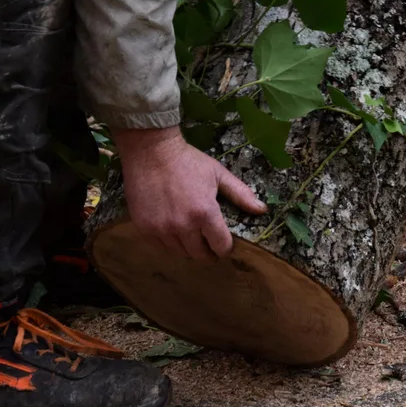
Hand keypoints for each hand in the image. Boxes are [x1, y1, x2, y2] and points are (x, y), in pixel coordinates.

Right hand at [113, 127, 267, 259]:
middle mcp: (182, 226)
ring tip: (192, 236)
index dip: (225, 248)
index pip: (221, 246)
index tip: (225, 244)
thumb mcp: (218, 174)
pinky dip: (169, 242)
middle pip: (200, 255)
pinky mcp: (143, 228)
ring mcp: (161, 229)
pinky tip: (174, 231)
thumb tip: (262, 209)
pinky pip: (160, 246)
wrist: (150, 151)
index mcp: (205, 213)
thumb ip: (240, 194)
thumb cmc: (188, 161)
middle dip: (208, 252)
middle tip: (210, 244)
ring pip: (180, 252)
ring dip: (189, 248)